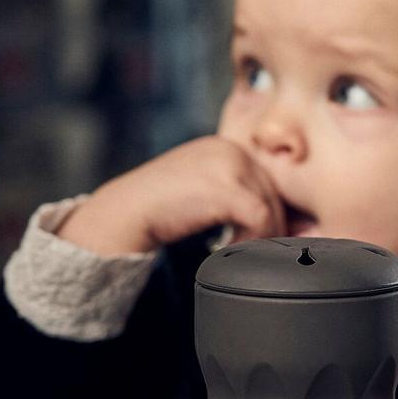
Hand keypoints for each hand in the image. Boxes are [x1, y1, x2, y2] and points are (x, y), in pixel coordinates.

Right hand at [56, 135, 286, 255]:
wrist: (125, 211)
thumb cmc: (159, 207)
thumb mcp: (198, 185)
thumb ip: (228, 190)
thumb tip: (268, 217)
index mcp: (224, 146)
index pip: (265, 180)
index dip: (268, 212)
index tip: (258, 238)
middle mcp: (230, 149)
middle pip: (272, 193)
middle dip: (269, 226)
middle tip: (253, 251)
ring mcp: (230, 166)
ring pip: (271, 207)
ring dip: (260, 236)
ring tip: (237, 252)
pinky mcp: (228, 189)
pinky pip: (262, 219)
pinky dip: (252, 240)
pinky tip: (227, 249)